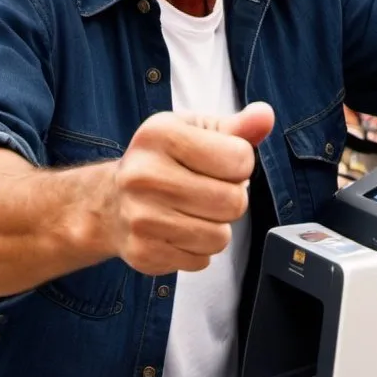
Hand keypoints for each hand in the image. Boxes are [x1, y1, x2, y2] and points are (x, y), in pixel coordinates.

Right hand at [101, 102, 275, 275]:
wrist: (111, 200)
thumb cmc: (163, 161)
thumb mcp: (196, 133)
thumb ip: (237, 128)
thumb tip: (265, 116)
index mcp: (160, 135)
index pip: (240, 158)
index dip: (240, 164)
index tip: (220, 163)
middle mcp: (144, 175)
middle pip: (234, 202)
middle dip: (231, 199)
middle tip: (209, 191)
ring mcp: (141, 217)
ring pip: (219, 237)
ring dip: (216, 228)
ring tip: (193, 212)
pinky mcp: (143, 252)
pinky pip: (200, 260)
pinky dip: (197, 249)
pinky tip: (177, 231)